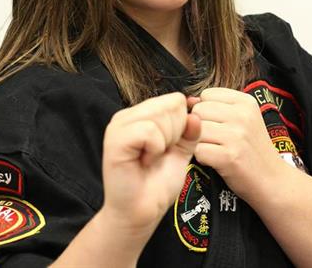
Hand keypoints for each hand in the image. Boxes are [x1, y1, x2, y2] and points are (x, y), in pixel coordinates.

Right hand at [101, 92, 200, 235]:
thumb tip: (195, 115)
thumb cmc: (157, 183)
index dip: (181, 124)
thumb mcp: (181, 152)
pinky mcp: (115, 140)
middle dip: (174, 133)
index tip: (169, 146)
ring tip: (151, 157)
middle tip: (159, 154)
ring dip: (165, 141)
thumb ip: (190, 132)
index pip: (174, 100)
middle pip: (169, 105)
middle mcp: (127, 115)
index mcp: (141, 114)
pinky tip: (145, 160)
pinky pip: (149, 131)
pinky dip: (155, 148)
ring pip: (160, 115)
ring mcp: (119, 126)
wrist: (141, 213)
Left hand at [191, 87, 284, 203]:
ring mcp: (236, 135)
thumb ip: (217, 105)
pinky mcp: (229, 156)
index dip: (206, 109)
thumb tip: (189, 100)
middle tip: (217, 139)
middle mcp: (242, 115)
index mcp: (245, 101)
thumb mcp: (243, 118)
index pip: (206, 94)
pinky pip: (198, 150)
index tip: (219, 123)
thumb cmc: (252, 147)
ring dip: (200, 142)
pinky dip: (202, 158)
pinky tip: (216, 160)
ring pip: (196, 130)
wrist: (272, 179)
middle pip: (199, 110)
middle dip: (201, 125)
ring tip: (217, 149)